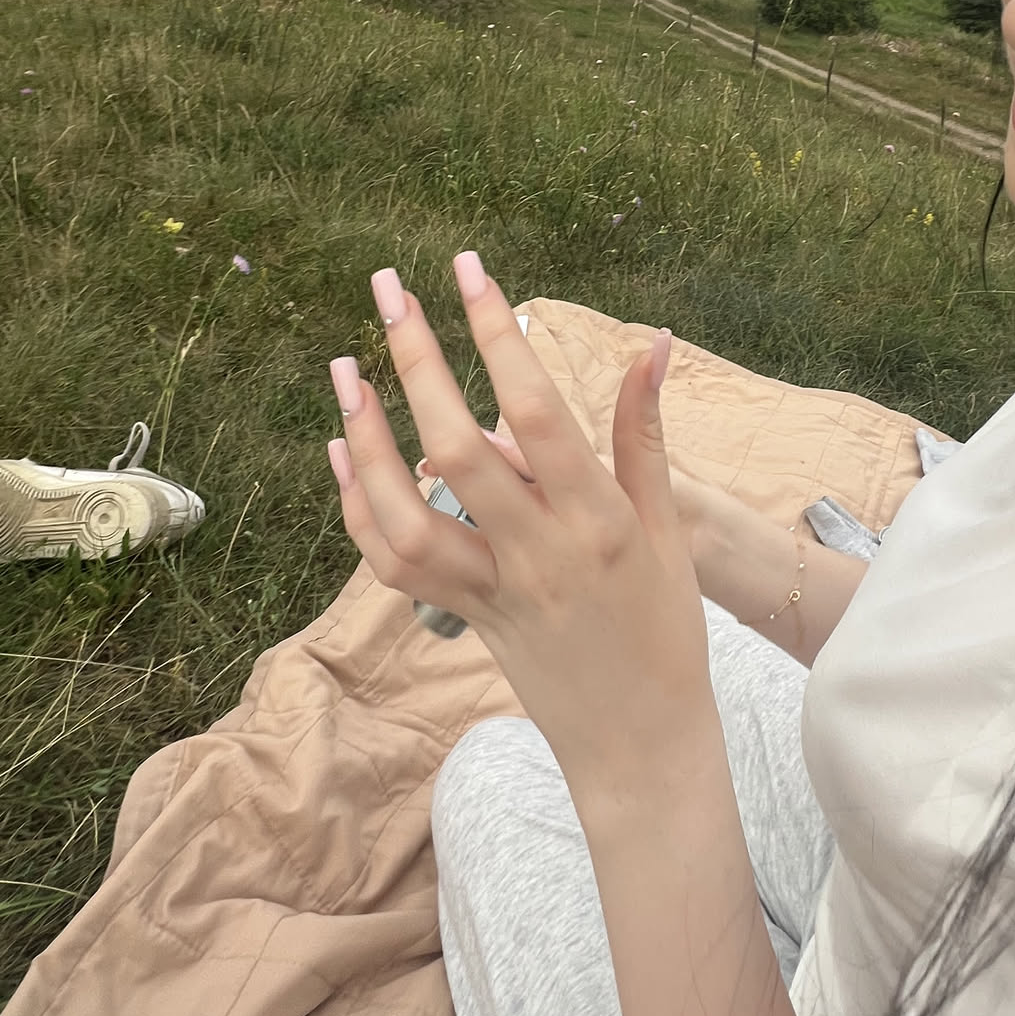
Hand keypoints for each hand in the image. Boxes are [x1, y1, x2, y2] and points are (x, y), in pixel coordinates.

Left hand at [326, 255, 716, 797]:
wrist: (643, 746)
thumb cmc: (667, 629)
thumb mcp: (670, 528)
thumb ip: (646, 433)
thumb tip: (650, 342)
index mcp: (599, 521)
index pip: (534, 409)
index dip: (496, 333)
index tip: (468, 269)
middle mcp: (538, 553)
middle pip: (456, 446)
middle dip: (416, 358)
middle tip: (389, 287)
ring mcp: (492, 591)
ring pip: (404, 514)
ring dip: (366, 437)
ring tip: (346, 367)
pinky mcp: (463, 619)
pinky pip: (395, 563)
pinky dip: (359, 505)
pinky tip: (344, 449)